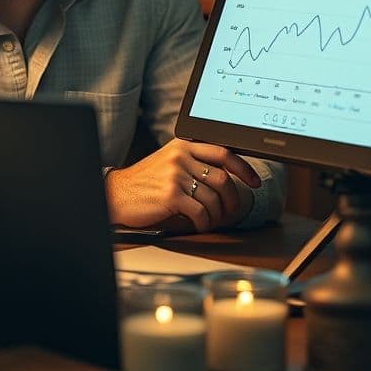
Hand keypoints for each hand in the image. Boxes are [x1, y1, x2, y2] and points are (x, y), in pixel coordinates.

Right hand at [105, 138, 260, 231]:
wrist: (116, 193)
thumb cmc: (144, 181)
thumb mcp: (168, 162)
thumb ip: (192, 162)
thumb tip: (226, 175)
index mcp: (182, 146)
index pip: (223, 153)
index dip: (244, 168)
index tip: (254, 181)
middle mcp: (180, 157)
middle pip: (223, 178)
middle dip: (232, 199)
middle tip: (231, 210)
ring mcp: (175, 175)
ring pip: (213, 198)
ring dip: (216, 215)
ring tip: (210, 219)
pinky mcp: (171, 195)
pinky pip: (201, 212)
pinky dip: (204, 222)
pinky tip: (198, 224)